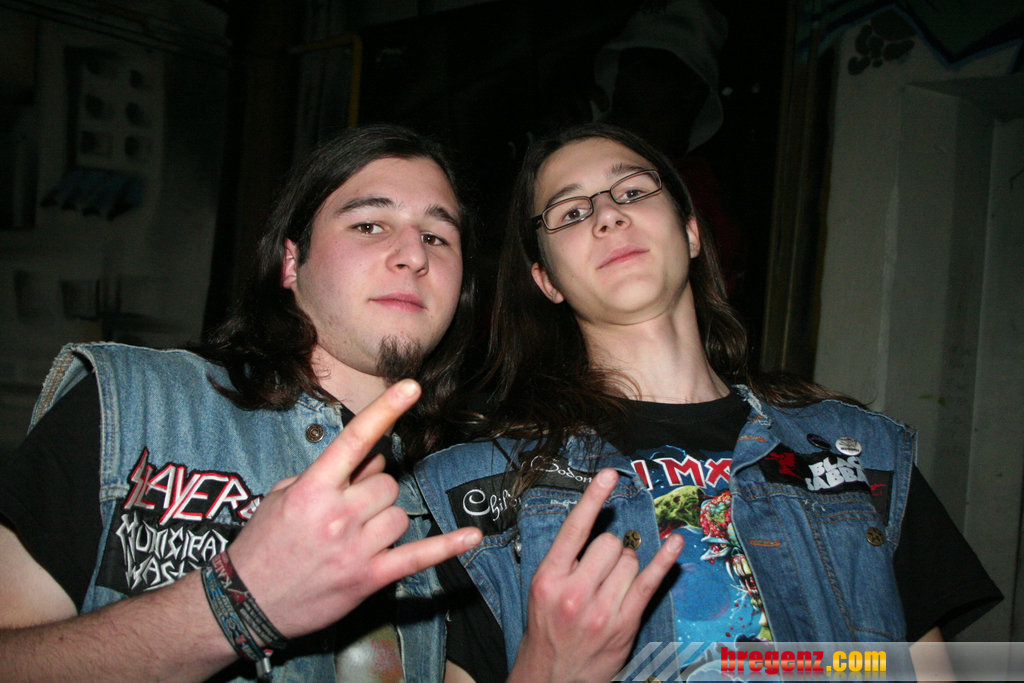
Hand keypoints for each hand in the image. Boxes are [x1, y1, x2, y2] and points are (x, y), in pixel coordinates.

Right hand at [225, 379, 481, 638]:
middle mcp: (337, 514)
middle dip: (374, 491)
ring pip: (399, 514)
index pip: (356, 440)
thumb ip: (330, 474)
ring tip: (355, 536)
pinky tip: (472, 536)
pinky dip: (447, 547)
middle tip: (348, 510)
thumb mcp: (284, 496)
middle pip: (387, 483)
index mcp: (313, 488)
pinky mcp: (369, 578)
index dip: (385, 410)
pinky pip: (418, 556)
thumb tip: (371, 459)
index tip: (412, 387)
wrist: (245, 603)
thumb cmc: (263, 544)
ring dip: (385, 520)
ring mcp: (355, 547)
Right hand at [509, 468, 682, 682]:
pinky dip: (665, 560)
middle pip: (610, 544)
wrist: (550, 677)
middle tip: (599, 572)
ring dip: (625, 566)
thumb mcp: (542, 590)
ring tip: (609, 587)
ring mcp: (602, 610)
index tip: (609, 474)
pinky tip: (675, 543)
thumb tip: (600, 529)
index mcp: (549, 578)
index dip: (593, 498)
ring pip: (630, 561)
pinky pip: (650, 583)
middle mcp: (574, 592)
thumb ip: (567, 560)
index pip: (575, 529)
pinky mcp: (624, 624)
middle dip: (610, 550)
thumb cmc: (547, 629)